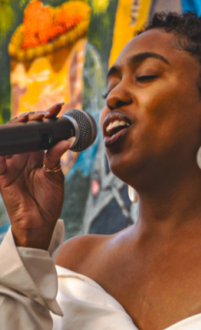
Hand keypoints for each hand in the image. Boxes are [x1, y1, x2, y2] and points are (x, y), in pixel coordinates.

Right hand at [0, 103, 71, 248]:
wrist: (39, 222)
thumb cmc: (48, 199)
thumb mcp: (55, 176)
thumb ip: (55, 157)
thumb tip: (65, 139)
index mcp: (36, 154)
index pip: (39, 130)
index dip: (45, 118)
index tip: (58, 108)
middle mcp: (22, 155)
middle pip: (22, 130)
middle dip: (32, 117)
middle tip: (45, 113)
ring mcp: (10, 163)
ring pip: (9, 138)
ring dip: (17, 126)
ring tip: (28, 119)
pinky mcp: (1, 174)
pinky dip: (0, 148)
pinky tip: (6, 136)